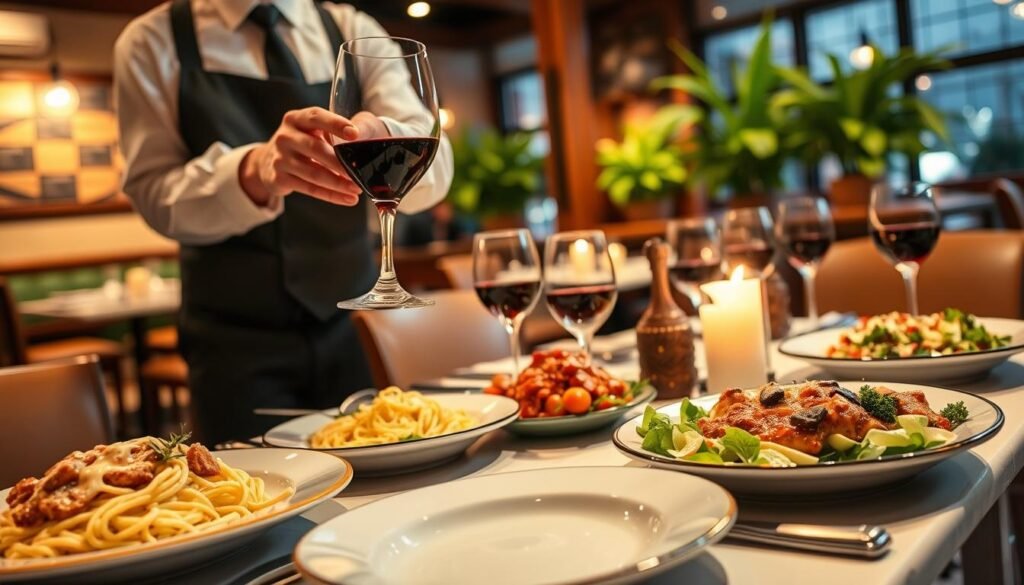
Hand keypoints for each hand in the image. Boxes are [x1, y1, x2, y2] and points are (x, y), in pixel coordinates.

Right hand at [239, 107, 388, 206]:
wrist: (268, 161)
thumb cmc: (301, 143)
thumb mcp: (312, 131)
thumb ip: (332, 134)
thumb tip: (363, 143)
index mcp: (296, 119)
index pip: (316, 117)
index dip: (336, 124)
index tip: (355, 134)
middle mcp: (285, 136)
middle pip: (316, 149)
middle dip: (340, 163)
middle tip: (360, 173)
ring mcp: (280, 158)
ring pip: (314, 173)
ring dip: (338, 183)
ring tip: (357, 189)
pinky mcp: (279, 178)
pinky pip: (309, 189)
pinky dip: (331, 195)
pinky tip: (348, 199)